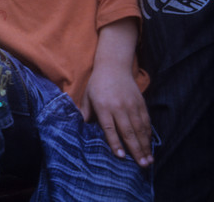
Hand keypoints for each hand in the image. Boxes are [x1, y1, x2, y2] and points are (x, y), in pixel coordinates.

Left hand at [82, 19, 153, 167]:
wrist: (114, 66)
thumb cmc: (97, 83)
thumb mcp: (87, 96)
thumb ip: (86, 112)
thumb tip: (82, 128)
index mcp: (103, 106)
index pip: (109, 127)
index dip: (115, 142)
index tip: (120, 156)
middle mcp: (119, 107)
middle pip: (128, 131)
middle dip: (136, 150)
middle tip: (142, 165)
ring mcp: (132, 105)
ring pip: (140, 128)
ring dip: (145, 146)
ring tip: (149, 160)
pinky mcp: (141, 103)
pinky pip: (146, 121)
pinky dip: (148, 134)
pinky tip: (150, 145)